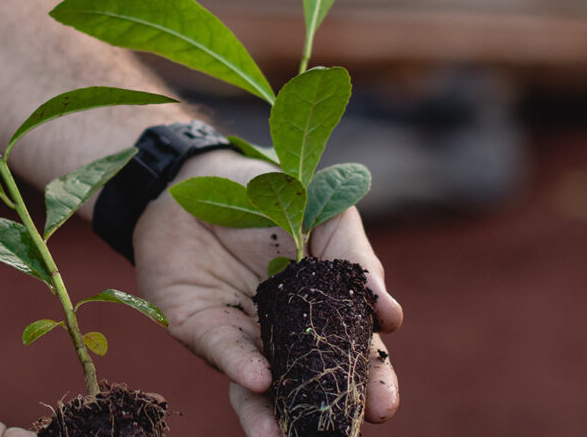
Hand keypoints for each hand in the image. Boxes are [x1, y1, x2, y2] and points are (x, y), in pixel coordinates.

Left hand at [130, 152, 404, 436]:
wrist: (196, 175)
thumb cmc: (270, 194)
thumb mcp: (327, 216)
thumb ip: (357, 262)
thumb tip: (390, 314)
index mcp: (322, 310)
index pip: (352, 354)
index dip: (369, 381)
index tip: (382, 405)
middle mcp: (282, 334)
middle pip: (308, 381)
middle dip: (328, 410)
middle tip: (346, 430)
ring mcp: (242, 336)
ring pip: (259, 388)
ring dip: (272, 415)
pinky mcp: (201, 328)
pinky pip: (222, 351)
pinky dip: (240, 367)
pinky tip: (259, 380)